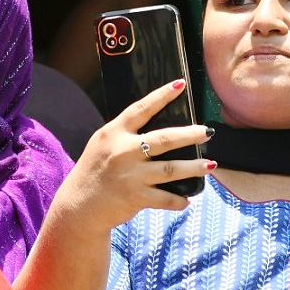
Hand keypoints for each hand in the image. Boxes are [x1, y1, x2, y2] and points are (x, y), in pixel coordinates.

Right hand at [59, 81, 212, 232]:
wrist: (79, 205)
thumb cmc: (94, 170)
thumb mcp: (103, 144)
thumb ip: (125, 135)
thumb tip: (161, 128)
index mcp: (114, 133)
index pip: (141, 108)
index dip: (162, 96)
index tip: (180, 84)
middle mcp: (123, 151)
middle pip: (164, 139)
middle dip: (190, 135)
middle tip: (207, 132)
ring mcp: (131, 175)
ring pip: (171, 169)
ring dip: (194, 168)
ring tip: (210, 166)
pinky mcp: (136, 197)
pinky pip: (165, 198)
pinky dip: (178, 200)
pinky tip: (187, 199)